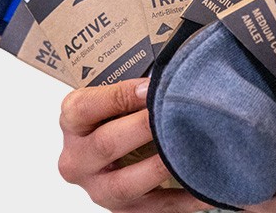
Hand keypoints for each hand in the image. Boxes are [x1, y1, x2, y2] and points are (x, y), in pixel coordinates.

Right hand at [58, 78, 211, 211]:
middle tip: (173, 114)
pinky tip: (204, 187)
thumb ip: (133, 90)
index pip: (85, 108)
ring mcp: (98, 188)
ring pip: (124, 184)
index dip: (118, 97)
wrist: (112, 157)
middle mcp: (77, 159)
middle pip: (105, 145)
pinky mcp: (122, 211)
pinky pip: (154, 209)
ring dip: (159, 167)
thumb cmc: (117, 119)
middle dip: (143, 128)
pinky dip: (182, 199)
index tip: (150, 89)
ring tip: (188, 152)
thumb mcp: (113, 100)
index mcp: (72, 122)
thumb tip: (169, 77)